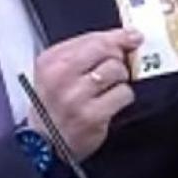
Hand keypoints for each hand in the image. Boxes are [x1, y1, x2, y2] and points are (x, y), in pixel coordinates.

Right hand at [30, 28, 140, 160]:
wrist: (45, 140)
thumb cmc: (54, 102)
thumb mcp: (57, 69)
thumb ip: (86, 50)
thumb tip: (128, 36)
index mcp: (51, 61)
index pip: (93, 39)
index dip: (118, 37)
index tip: (132, 37)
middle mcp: (60, 77)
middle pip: (108, 52)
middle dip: (118, 59)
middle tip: (114, 68)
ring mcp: (76, 98)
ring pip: (118, 72)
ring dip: (120, 79)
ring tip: (107, 88)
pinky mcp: (93, 116)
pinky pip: (123, 95)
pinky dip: (122, 97)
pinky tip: (110, 102)